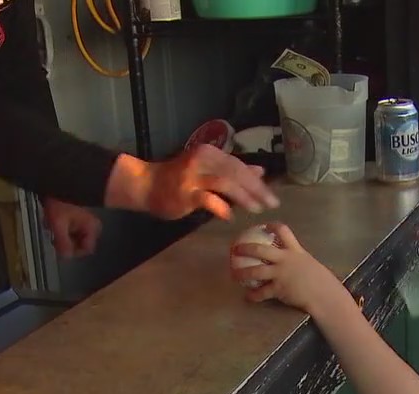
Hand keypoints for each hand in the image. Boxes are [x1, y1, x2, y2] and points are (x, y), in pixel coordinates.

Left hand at [43, 198, 100, 258]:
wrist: (58, 184)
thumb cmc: (61, 200)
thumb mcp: (58, 225)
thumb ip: (63, 244)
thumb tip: (66, 257)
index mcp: (92, 227)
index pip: (86, 250)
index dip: (72, 251)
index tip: (61, 248)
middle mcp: (93, 224)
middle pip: (80, 244)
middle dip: (66, 241)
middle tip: (55, 235)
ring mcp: (87, 220)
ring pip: (75, 237)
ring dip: (63, 234)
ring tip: (53, 225)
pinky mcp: (80, 217)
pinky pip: (72, 229)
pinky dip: (63, 227)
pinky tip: (55, 221)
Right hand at [108, 144, 279, 221]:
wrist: (147, 185)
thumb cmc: (178, 179)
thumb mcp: (207, 169)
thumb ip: (232, 170)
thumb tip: (260, 171)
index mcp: (210, 153)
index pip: (239, 165)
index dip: (257, 180)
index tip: (271, 194)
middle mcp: (203, 160)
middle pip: (236, 172)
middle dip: (256, 189)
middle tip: (272, 203)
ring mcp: (193, 177)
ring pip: (225, 183)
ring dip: (244, 196)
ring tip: (257, 209)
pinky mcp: (185, 193)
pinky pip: (207, 199)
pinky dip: (221, 207)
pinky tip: (230, 216)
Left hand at [231, 223, 350, 314]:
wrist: (324, 294)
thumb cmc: (321, 280)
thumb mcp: (309, 263)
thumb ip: (298, 260)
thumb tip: (291, 262)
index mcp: (295, 250)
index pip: (283, 231)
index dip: (271, 226)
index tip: (263, 226)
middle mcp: (285, 259)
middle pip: (260, 249)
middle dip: (245, 248)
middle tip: (235, 249)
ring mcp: (280, 274)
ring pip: (255, 271)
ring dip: (242, 273)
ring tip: (233, 275)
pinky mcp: (279, 289)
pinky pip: (262, 292)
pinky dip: (253, 295)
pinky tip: (248, 297)